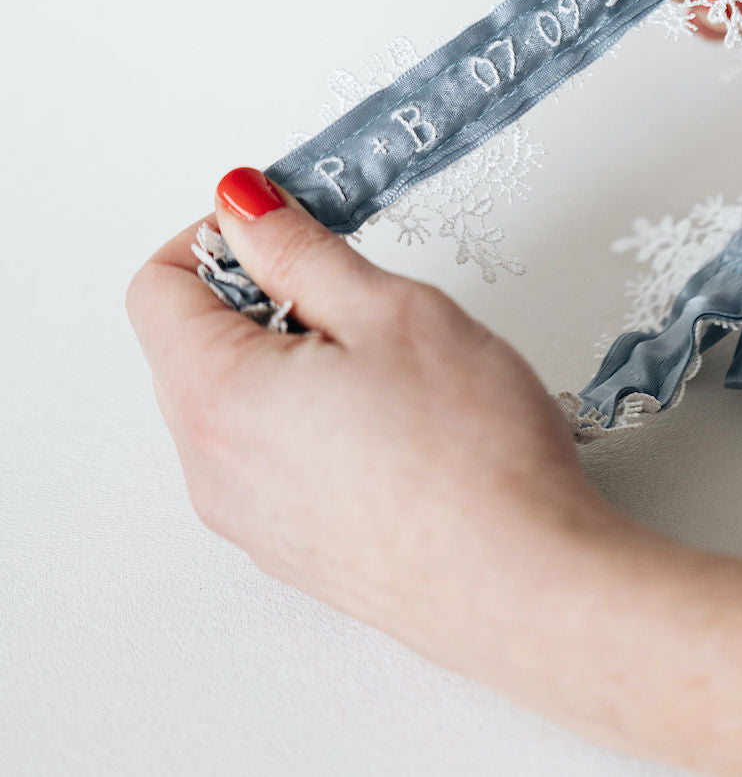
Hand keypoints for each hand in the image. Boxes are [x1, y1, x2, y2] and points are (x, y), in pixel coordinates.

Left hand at [125, 167, 611, 678]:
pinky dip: (304, 416)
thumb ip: (299, 250)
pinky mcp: (293, 549)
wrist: (527, 589)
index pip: (158, 289)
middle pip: (190, 345)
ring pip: (233, 402)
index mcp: (219, 397)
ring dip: (285, 357)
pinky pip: (266, 457)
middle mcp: (213, 469)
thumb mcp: (388, 311)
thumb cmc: (471, 454)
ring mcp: (250, 519)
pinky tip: (390, 421)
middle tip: (348, 291)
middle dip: (257, 296)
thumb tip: (243, 207)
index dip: (216, 239)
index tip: (283, 228)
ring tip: (382, 362)